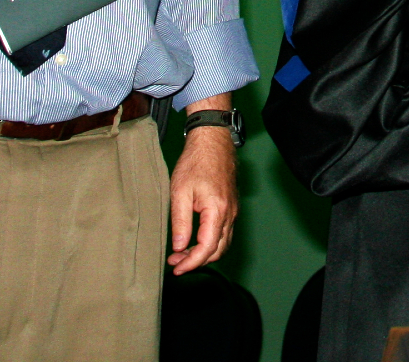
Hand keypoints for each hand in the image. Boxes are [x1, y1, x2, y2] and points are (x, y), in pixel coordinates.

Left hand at [169, 97, 239, 273]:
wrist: (212, 140)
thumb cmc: (195, 162)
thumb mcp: (180, 192)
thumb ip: (181, 222)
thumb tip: (180, 247)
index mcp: (217, 211)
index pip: (207, 248)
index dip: (191, 263)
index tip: (176, 269)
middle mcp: (230, 213)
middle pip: (218, 250)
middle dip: (197, 261)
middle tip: (175, 262)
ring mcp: (233, 209)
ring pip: (223, 242)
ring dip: (204, 252)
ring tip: (181, 253)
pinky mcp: (231, 205)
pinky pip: (224, 232)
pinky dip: (210, 242)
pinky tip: (194, 238)